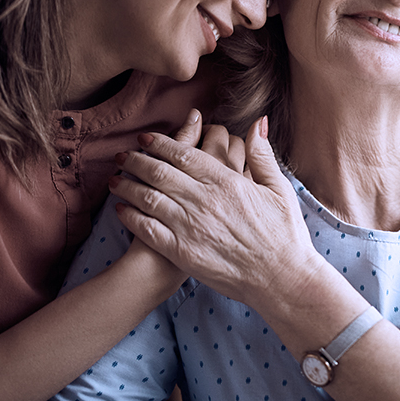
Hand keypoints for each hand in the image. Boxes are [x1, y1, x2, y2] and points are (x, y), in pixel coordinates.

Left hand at [109, 116, 320, 308]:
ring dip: (127, 186)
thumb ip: (262, 154)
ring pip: (148, 198)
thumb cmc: (285, 234)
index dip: (159, 144)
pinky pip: (148, 230)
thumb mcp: (280, 188)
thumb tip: (258, 122)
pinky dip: (131, 218)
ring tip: (115, 180)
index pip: (183, 154)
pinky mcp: (182, 252)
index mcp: (226, 181)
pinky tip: (121, 211)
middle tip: (122, 155)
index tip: (145, 138)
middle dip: (136, 160)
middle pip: (158, 172)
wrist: (281, 278)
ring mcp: (190, 226)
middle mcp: (204, 200)